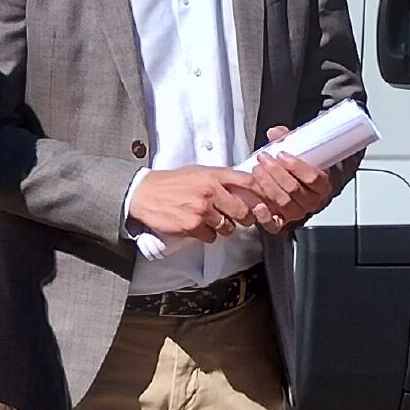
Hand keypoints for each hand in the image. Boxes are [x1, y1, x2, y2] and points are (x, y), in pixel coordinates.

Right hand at [126, 164, 257, 242]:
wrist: (146, 194)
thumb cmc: (172, 183)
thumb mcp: (199, 172)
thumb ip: (221, 179)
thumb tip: (244, 187)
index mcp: (214, 175)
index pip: (248, 182)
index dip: (260, 193)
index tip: (263, 201)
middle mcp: (211, 190)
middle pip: (243, 211)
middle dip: (244, 219)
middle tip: (240, 219)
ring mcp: (202, 209)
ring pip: (228, 227)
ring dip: (224, 228)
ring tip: (211, 221)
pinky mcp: (193, 225)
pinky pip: (212, 236)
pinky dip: (207, 234)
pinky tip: (197, 226)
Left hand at [245, 127, 340, 234]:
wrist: (302, 184)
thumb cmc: (303, 167)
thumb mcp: (301, 151)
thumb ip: (289, 139)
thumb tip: (275, 133)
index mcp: (323, 185)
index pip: (313, 178)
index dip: (296, 166)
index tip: (282, 154)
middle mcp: (312, 201)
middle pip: (294, 189)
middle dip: (275, 172)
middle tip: (263, 159)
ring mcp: (298, 212)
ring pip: (283, 202)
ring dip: (267, 185)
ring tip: (257, 170)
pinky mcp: (283, 221)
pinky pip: (275, 225)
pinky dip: (265, 217)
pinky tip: (258, 207)